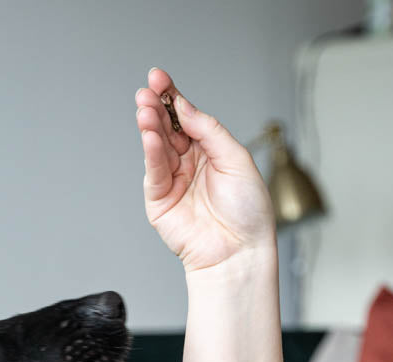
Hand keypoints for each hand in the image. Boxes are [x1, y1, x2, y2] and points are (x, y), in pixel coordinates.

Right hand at [134, 67, 275, 273]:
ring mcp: (173, 181)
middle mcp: (189, 163)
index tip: (159, 78)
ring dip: (150, 126)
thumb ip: (209, 131)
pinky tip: (150, 136)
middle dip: (157, 107)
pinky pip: (154, 172)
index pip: (186, 118)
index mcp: (209, 150)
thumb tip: (184, 108)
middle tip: (148, 89)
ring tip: (145, 108)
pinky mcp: (159, 201)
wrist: (239, 252)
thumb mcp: (236, 158)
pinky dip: (150, 153)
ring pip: (157, 147)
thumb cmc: (247, 211)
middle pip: (168, 128)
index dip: (173, 97)